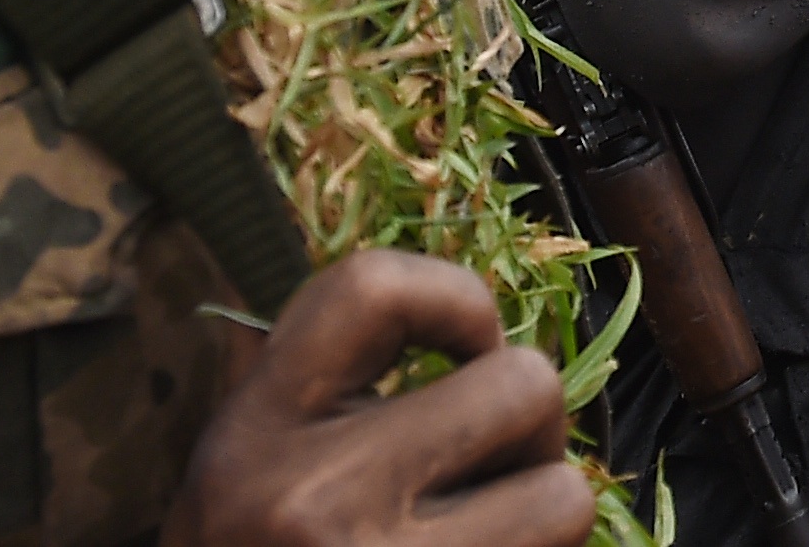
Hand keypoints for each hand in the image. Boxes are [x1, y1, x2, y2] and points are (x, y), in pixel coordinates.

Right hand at [162, 250, 592, 546]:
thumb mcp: (244, 479)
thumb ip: (325, 396)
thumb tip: (467, 320)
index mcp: (251, 436)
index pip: (371, 288)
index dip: (454, 299)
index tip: (462, 348)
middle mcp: (310, 501)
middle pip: (521, 383)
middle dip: (525, 430)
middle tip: (485, 475)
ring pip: (564, 493)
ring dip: (546, 516)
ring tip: (489, 538)